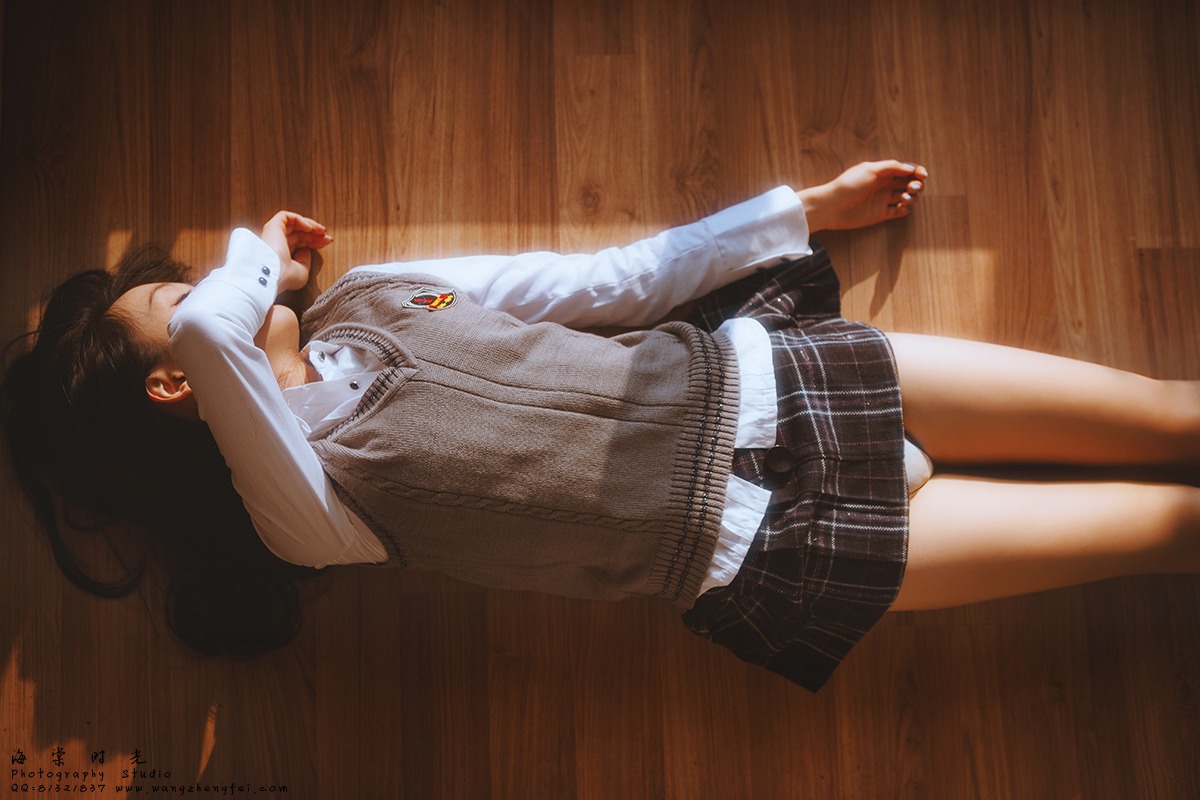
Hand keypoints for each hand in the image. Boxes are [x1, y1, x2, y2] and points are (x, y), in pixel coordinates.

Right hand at [260, 211, 333, 292]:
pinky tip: (310, 228)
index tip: (327, 242)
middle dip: (316, 234)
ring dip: (311, 226)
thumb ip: (306, 260)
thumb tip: (306, 249)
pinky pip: (286, 216)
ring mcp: (273, 234)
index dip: (314, 241)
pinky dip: (300, 220)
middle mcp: (277, 244)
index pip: (300, 243)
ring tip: (322, 231)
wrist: (275, 273)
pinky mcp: (272, 227)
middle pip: (299, 234)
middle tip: (328, 238)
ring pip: (294, 224)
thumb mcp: (303, 271)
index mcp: (282, 255)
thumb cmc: (287, 276)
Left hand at [798, 160, 928, 232]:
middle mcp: (884, 185)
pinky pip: (899, 211)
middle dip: (916, 185)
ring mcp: (883, 200)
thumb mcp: (870, 170)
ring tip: (904, 198)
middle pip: (909, 183)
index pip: (906, 170)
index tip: (922, 175)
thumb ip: (891, 167)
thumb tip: (911, 168)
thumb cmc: (848, 185)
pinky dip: (905, 209)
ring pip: (906, 197)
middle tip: (911, 188)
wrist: (831, 207)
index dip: (917, 171)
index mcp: (883, 172)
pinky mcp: (880, 214)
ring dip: (911, 197)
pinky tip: (901, 206)